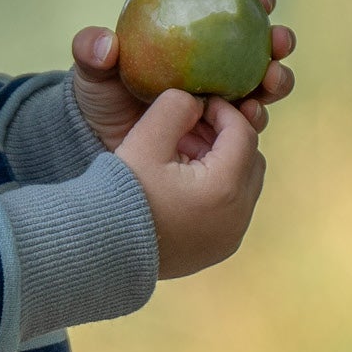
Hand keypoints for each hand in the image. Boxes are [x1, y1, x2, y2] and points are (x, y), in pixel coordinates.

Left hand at [70, 0, 296, 160]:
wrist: (103, 145)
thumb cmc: (101, 96)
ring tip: (269, 81)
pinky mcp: (224, 132)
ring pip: (264, 86)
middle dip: (278, 41)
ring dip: (276, 80)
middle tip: (276, 43)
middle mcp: (215, 65)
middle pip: (260, 47)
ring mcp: (223, 98)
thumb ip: (92, 51)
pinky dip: (256, 119)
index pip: (230, 10)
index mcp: (192, 36)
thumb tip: (106, 44)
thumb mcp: (92, 71)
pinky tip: (251, 116)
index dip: (255, 0)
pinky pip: (249, 125)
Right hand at [115, 89, 266, 279]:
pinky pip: (231, 209)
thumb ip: (175, 107)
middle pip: (251, 159)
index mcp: (225, 188)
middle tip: (193, 127)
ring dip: (223, 163)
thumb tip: (196, 101)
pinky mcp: (217, 250)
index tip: (199, 102)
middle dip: (227, 136)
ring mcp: (229, 237)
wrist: (101, 247)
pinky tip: (182, 181)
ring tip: (184, 153)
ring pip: (244, 185)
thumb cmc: (121, 193)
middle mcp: (237, 217)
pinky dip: (217, 189)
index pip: (244, 133)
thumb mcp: (145, 139)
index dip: (224, 110)